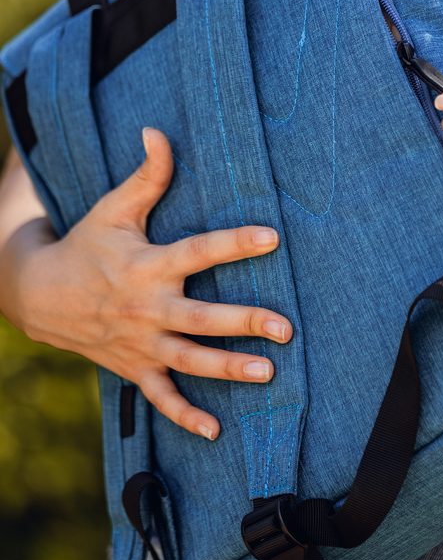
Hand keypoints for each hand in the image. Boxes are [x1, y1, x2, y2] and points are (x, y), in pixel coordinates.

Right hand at [0, 127, 292, 440]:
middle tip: (285, 327)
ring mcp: (139, 343)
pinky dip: (185, 415)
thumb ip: (146, 174)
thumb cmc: (87, 245)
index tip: (272, 237)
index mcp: (147, 265)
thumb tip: (157, 130)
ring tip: (268, 372)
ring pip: (189, 360)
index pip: (197, 252)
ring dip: (227, 369)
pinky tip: (215, 430)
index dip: (234, 243)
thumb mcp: (113, 208)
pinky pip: (160, 397)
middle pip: (201, 317)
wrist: (39, 295)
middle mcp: (146, 307)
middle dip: (243, 322)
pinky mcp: (132, 368)